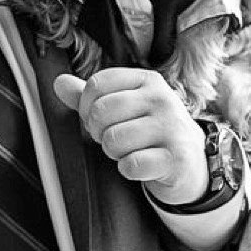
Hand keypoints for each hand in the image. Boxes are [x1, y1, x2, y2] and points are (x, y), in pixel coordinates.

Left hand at [55, 69, 207, 205]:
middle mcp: (162, 99)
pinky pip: (131, 165)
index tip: (99, 119)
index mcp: (148, 81)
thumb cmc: (152, 131)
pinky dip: (129, 169)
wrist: (191, 161)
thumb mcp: (127, 107)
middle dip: (99, 132)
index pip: (97, 84)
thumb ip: (92, 96)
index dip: (87, 107)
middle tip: (114, 138)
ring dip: (115, 153)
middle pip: (101, 112)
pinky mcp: (175, 157)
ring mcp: (171, 128)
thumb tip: (59, 83)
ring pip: (113, 140)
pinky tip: (142, 165)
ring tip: (130, 151)